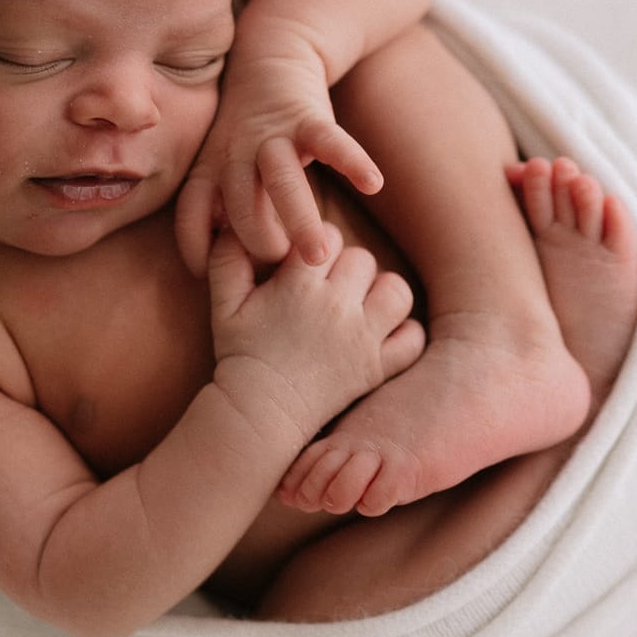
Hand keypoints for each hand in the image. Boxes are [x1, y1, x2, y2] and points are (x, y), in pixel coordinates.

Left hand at [175, 42, 382, 276]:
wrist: (270, 58)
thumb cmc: (247, 131)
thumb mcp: (221, 167)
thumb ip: (222, 211)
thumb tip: (232, 270)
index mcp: (210, 170)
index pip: (190, 214)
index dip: (196, 248)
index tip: (210, 280)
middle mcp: (236, 154)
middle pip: (239, 204)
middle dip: (260, 243)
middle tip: (287, 275)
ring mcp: (272, 135)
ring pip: (281, 179)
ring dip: (299, 218)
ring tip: (320, 256)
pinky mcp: (308, 117)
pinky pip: (330, 140)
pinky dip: (352, 161)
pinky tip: (374, 184)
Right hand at [205, 224, 424, 442]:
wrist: (260, 413)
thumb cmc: (240, 356)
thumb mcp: (223, 306)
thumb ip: (227, 259)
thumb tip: (231, 223)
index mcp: (299, 286)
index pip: (326, 236)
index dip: (317, 244)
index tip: (307, 262)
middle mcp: (337, 307)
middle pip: (363, 258)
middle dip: (347, 266)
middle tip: (331, 285)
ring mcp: (363, 339)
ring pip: (396, 290)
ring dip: (382, 292)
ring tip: (363, 303)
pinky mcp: (378, 368)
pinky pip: (413, 337)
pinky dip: (404, 333)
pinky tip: (384, 333)